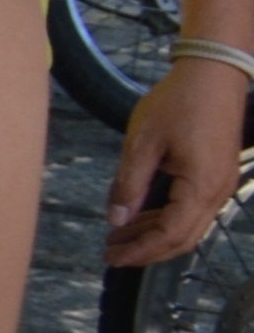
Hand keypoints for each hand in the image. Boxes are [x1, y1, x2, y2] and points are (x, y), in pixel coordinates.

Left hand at [107, 58, 246, 265]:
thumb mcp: (143, 143)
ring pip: (188, 226)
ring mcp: (221, 184)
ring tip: (118, 239)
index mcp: (201, 185)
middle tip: (111, 255)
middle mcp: (218, 191)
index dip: (141, 251)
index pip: (171, 234)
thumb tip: (116, 219)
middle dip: (146, 250)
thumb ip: (129, 184)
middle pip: (183, 238)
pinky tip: (139, 218)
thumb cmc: (179, 101)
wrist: (213, 73)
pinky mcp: (217, 175)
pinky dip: (166, 218)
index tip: (113, 258)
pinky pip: (192, 209)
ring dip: (154, 235)